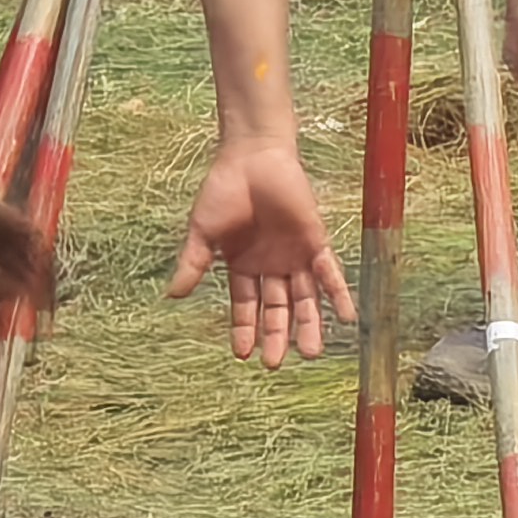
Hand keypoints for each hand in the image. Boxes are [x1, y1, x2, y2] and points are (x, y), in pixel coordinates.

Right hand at [166, 131, 349, 367]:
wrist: (251, 154)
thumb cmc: (224, 188)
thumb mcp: (203, 231)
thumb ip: (193, 263)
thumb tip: (172, 295)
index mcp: (244, 265)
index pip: (246, 306)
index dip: (245, 329)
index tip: (243, 355)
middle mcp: (272, 265)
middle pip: (276, 308)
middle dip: (276, 335)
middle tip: (274, 363)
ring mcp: (295, 254)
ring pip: (304, 297)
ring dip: (308, 324)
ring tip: (309, 352)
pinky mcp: (315, 239)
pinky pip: (329, 271)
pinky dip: (337, 293)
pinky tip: (345, 317)